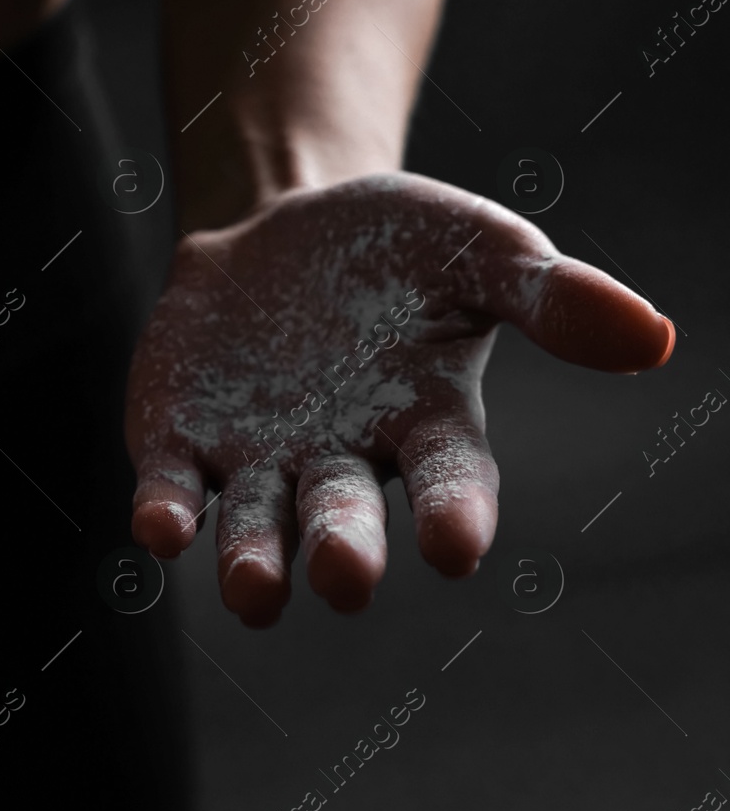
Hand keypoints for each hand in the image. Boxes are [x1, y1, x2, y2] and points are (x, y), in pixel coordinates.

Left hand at [126, 172, 673, 625]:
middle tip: (345, 577)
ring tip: (255, 589)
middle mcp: (339, 462)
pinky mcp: (179, 440)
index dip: (452, 515)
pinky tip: (160, 526)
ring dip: (252, 560)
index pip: (448, 483)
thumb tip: (651, 337)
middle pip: (341, 521)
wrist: (284, 220)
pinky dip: (166, 512)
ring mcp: (255, 459)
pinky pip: (172, 487)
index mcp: (425, 425)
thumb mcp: (478, 248)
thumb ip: (552, 293)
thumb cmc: (399, 247)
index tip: (455, 547)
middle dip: (342, 549)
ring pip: (252, 528)